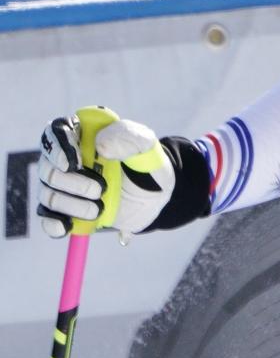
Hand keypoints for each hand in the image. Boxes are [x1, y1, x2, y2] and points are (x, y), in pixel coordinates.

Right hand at [38, 114, 174, 238]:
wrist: (155, 197)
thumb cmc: (148, 165)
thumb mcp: (147, 148)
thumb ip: (129, 139)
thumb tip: (100, 143)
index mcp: (85, 133)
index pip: (56, 131)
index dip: (58, 147)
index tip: (73, 163)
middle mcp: (67, 157)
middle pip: (48, 166)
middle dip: (71, 182)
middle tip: (100, 190)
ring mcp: (63, 185)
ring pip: (48, 193)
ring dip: (70, 204)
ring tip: (99, 209)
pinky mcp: (65, 210)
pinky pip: (46, 218)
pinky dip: (54, 224)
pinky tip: (68, 226)